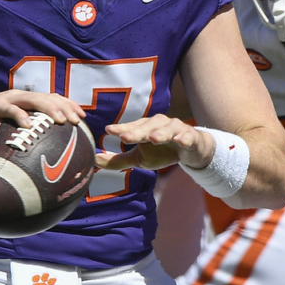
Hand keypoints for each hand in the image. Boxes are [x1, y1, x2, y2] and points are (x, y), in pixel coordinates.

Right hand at [0, 90, 85, 140]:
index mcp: (25, 101)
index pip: (52, 98)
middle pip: (48, 97)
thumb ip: (22, 139)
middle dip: (65, 107)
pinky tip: (29, 125)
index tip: (82, 117)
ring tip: (61, 120)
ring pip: (33, 100)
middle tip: (77, 121)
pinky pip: (10, 110)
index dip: (69, 105)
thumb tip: (39, 160)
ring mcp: (7, 100)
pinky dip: (21, 116)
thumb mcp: (7, 132)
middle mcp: (19, 97)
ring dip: (49, 109)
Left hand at [95, 115, 212, 170]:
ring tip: (153, 139)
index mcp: (144, 128)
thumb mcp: (139, 158)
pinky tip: (179, 141)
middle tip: (125, 138)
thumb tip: (93, 160)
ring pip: (167, 129)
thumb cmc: (161, 152)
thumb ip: (117, 161)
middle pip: (147, 127)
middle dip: (136, 132)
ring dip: (160, 133)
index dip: (121, 129)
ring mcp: (175, 129)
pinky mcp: (190, 136)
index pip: (131, 128)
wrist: (191, 150)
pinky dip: (183, 138)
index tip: (108, 130)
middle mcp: (159, 124)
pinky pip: (187, 136)